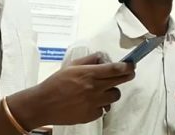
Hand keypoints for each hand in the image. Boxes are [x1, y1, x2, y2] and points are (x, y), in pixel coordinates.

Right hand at [12, 53, 135, 127]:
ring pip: (114, 96)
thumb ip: (90, 60)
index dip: (128, 67)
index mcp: (88, 74)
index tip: (132, 65)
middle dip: (127, 76)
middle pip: (120, 82)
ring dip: (111, 91)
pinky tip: (90, 102)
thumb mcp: (72, 66)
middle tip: (128, 74)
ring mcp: (93, 103)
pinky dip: (101, 105)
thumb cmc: (55, 84)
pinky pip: (104, 109)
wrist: (42, 104)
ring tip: (101, 90)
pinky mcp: (90, 115)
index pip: (116, 69)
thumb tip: (105, 58)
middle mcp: (93, 88)